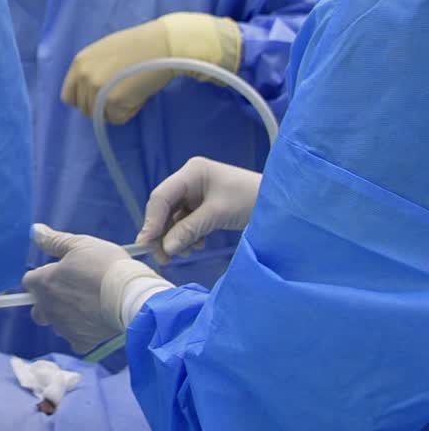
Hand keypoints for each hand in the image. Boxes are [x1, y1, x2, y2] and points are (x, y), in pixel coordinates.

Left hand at [23, 224, 167, 354]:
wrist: (132, 295)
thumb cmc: (105, 265)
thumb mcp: (80, 244)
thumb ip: (54, 241)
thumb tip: (34, 231)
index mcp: (45, 283)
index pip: (29, 282)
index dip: (42, 277)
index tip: (59, 273)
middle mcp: (49, 308)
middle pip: (37, 308)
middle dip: (48, 302)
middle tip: (71, 291)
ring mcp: (64, 327)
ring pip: (56, 324)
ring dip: (64, 317)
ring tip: (87, 305)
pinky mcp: (81, 341)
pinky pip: (74, 340)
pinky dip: (81, 333)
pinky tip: (94, 322)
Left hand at [61, 13, 241, 122]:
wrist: (164, 44)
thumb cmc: (140, 46)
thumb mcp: (104, 52)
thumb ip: (92, 71)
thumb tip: (89, 94)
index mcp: (79, 63)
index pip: (68, 96)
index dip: (85, 101)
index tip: (100, 99)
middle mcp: (83, 75)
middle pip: (84, 109)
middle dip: (102, 107)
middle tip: (123, 93)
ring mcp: (96, 88)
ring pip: (100, 116)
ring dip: (116, 109)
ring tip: (132, 91)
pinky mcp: (112, 100)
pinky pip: (117, 118)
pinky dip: (129, 111)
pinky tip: (139, 95)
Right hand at [137, 157, 261, 263]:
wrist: (283, 205)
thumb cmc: (251, 200)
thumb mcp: (218, 214)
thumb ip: (189, 230)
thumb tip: (166, 249)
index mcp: (191, 173)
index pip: (161, 197)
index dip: (152, 221)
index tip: (146, 244)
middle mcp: (190, 180)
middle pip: (165, 208)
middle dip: (164, 233)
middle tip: (163, 257)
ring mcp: (197, 192)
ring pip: (175, 217)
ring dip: (176, 237)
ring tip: (186, 254)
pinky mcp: (204, 204)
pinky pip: (187, 221)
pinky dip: (188, 235)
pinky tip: (198, 245)